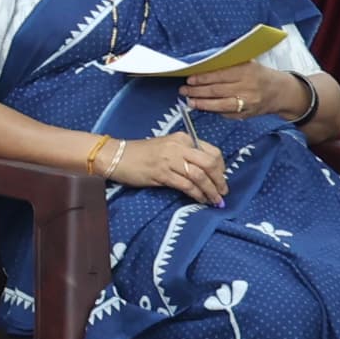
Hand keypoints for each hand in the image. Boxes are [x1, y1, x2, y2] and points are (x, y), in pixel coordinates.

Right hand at [109, 131, 228, 206]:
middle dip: (219, 180)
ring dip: (210, 190)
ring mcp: (170, 160)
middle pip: (209, 163)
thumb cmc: (141, 153)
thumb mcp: (167, 147)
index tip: (221, 179)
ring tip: (214, 200)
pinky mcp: (161, 173)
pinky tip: (200, 200)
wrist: (116, 156)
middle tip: (222, 192)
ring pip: (199, 176)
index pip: (211, 152)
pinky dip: (196, 194)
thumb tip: (206, 172)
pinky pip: (186, 185)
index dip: (221, 168)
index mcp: (182, 138)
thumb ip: (185, 154)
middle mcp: (179, 146)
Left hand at [182, 63, 306, 122]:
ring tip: (189, 101)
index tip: (190, 79)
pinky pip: (226, 114)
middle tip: (184, 90)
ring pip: (220, 104)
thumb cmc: (260, 75)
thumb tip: (204, 66)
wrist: (280, 92)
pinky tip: (203, 107)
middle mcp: (247, 87)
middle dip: (197, 91)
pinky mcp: (247, 114)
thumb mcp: (248, 63)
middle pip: (217, 90)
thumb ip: (229, 64)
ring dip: (202, 103)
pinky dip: (213, 111)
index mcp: (246, 71)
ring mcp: (247, 102)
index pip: (220, 74)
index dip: (203, 77)